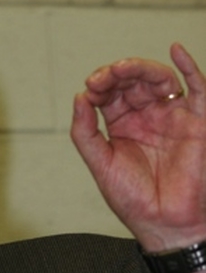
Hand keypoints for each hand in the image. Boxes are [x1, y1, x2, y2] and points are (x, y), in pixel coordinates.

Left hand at [70, 43, 205, 272]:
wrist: (164, 222)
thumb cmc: (133, 198)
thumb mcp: (100, 164)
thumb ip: (85, 133)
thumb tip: (78, 98)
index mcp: (123, 125)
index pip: (110, 94)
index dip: (99, 86)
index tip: (89, 90)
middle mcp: (147, 117)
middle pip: (133, 82)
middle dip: (116, 74)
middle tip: (103, 78)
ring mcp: (172, 116)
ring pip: (158, 79)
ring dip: (140, 69)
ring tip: (121, 70)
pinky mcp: (197, 120)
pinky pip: (198, 87)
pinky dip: (188, 66)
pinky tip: (175, 50)